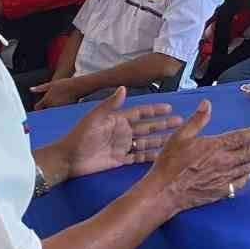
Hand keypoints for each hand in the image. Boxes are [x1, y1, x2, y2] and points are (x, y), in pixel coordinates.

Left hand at [31, 76, 84, 110]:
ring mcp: (58, 109)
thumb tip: (31, 89)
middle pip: (45, 110)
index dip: (38, 107)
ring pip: (52, 111)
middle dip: (47, 107)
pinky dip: (60, 110)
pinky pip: (60, 112)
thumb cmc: (64, 84)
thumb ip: (40, 88)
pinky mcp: (65, 111)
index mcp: (46, 100)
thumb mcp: (50, 84)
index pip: (38, 107)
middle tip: (52, 101)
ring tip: (59, 101)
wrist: (77, 87)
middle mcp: (51, 106)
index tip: (39, 106)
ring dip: (53, 109)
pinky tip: (64, 104)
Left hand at [51, 87, 182, 180]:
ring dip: (160, 139)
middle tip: (180, 121)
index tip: (169, 107)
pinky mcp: (120, 160)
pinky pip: (139, 158)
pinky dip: (150, 157)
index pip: (140, 113)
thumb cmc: (80, 136)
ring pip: (146, 142)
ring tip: (176, 138)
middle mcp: (123, 132)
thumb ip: (110, 104)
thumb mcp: (95, 118)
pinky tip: (162, 156)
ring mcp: (123, 146)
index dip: (154, 110)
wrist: (68, 159)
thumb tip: (124, 88)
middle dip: (163, 124)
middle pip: (147, 127)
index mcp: (118, 120)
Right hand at [148, 100, 249, 212]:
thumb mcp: (180, 136)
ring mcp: (223, 178)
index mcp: (215, 146)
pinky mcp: (220, 191)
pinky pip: (238, 184)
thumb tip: (207, 103)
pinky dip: (247, 178)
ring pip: (246, 168)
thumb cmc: (170, 163)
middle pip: (248, 154)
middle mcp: (223, 161)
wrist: (165, 191)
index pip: (240, 138)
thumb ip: (197, 120)